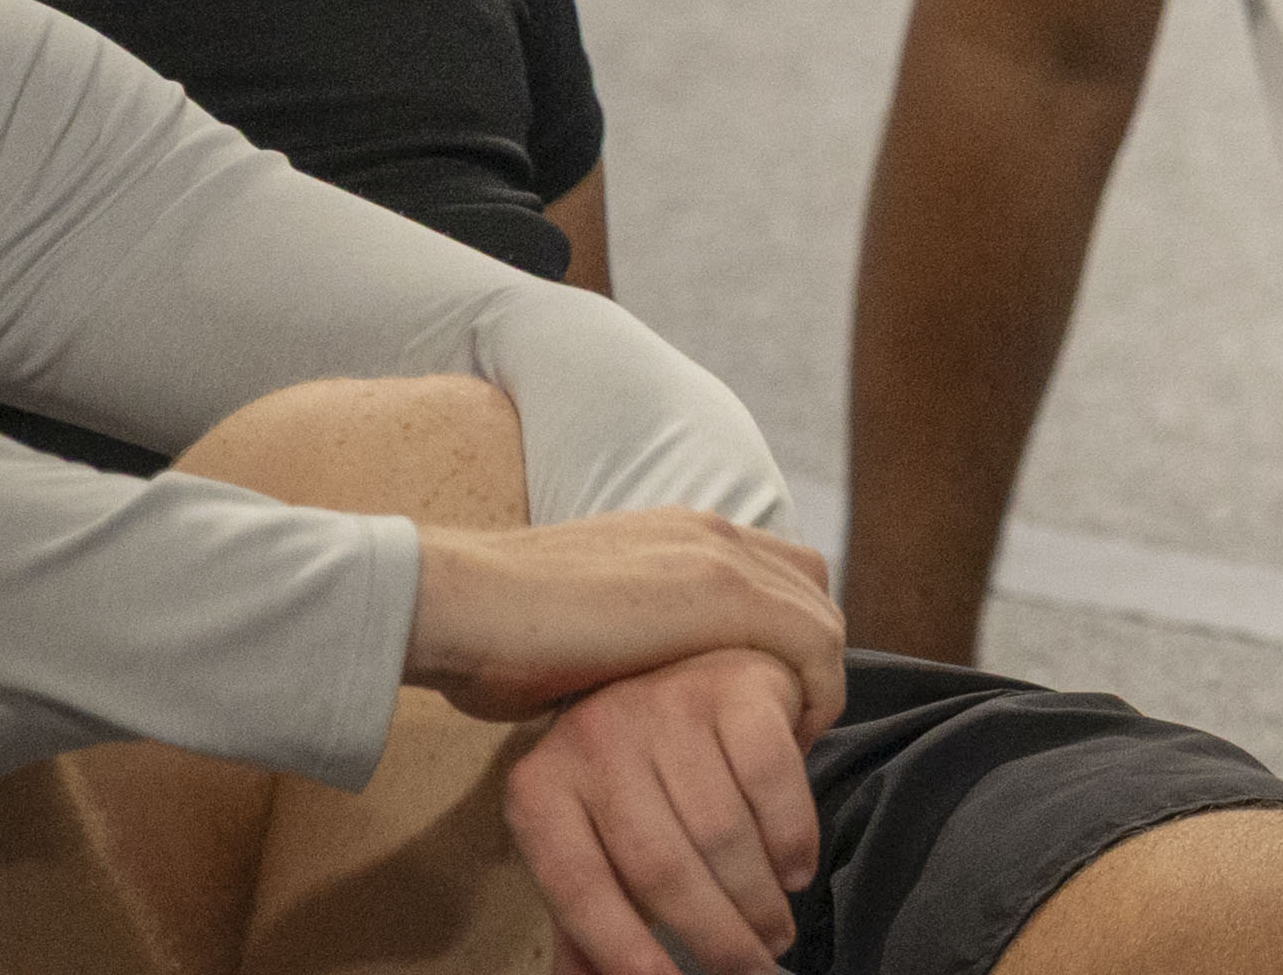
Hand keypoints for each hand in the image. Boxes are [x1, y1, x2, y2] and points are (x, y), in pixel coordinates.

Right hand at [404, 506, 846, 732]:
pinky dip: (818, 694)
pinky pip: (816, 644)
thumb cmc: (492, 634)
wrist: (461, 604)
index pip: (770, 569)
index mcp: (674, 534)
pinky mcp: (723, 597)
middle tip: (786, 724)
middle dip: (810, 654)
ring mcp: (720, 558)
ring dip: (818, 683)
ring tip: (792, 746)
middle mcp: (709, 534)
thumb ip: (620, 635)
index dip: (780, 630)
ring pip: (821, 617)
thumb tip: (623, 684)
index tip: (761, 698)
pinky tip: (788, 746)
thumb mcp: (577, 624)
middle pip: (810, 584)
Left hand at [505, 647, 823, 974]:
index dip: (619, 948)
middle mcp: (594, 738)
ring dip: (759, 900)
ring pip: (722, 832)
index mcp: (541, 788)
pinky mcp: (737, 687)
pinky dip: (792, 837)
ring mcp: (668, 706)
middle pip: (661, 868)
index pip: (579, 886)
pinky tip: (797, 871)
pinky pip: (773, 780)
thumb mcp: (593, 837)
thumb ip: (587, 915)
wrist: (689, 658)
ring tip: (774, 935)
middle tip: (749, 970)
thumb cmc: (635, 774)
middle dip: (714, 936)